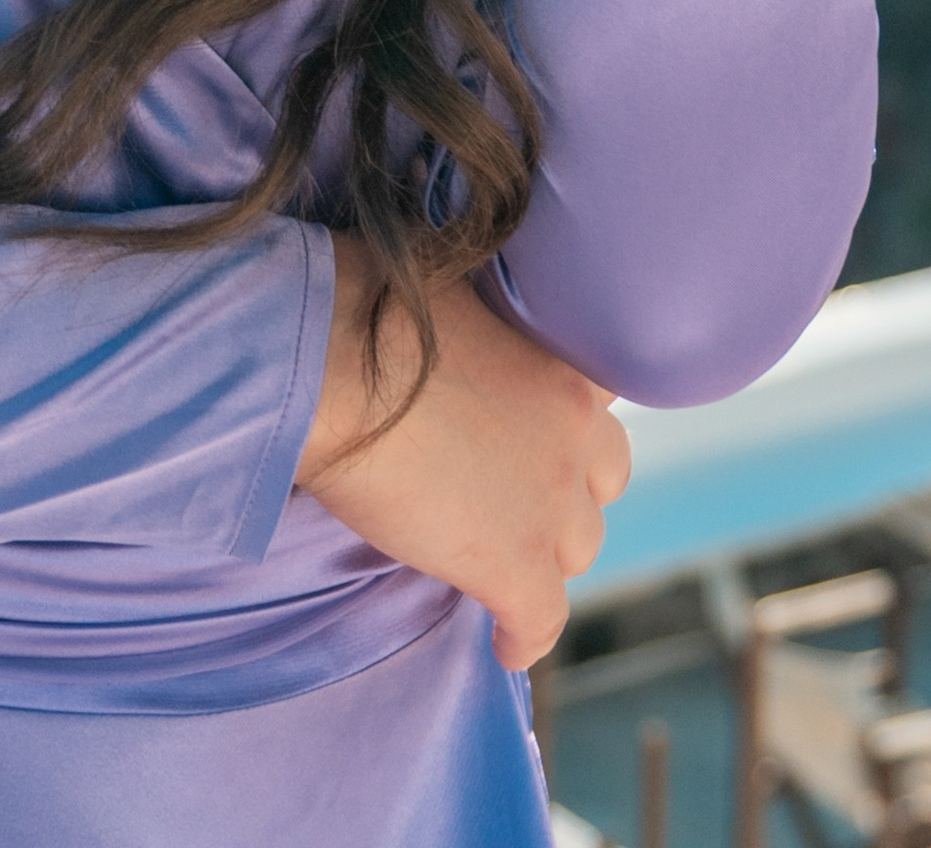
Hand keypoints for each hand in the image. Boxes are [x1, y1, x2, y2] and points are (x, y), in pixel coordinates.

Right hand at [297, 243, 630, 670]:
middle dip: (566, 487)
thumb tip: (460, 329)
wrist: (328, 363)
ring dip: (543, 550)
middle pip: (602, 482)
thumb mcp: (450, 290)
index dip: (564, 418)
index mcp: (562, 363)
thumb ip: (483, 324)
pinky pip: (541, 621)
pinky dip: (524, 635)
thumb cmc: (364, 304)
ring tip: (496, 552)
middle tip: (510, 488)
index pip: (600, 403)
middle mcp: (576, 435)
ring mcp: (550, 506)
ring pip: (577, 549)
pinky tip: (504, 640)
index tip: (529, 425)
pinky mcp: (513, 566)